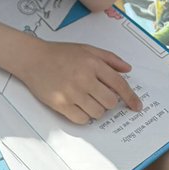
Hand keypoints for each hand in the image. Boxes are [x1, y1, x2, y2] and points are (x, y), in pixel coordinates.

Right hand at [17, 38, 141, 123]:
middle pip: (110, 102)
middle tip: (98, 96)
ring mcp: (71, 92)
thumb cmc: (60, 53)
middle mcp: (83, 78)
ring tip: (85, 99)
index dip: (131, 98)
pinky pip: (82, 120)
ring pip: (97, 113)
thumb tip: (128, 70)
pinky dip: (83, 116)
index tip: (136, 106)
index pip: (119, 85)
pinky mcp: (60, 104)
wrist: (32, 58)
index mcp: (92, 63)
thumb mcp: (86, 49)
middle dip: (108, 102)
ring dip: (95, 109)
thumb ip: (109, 58)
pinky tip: (76, 105)